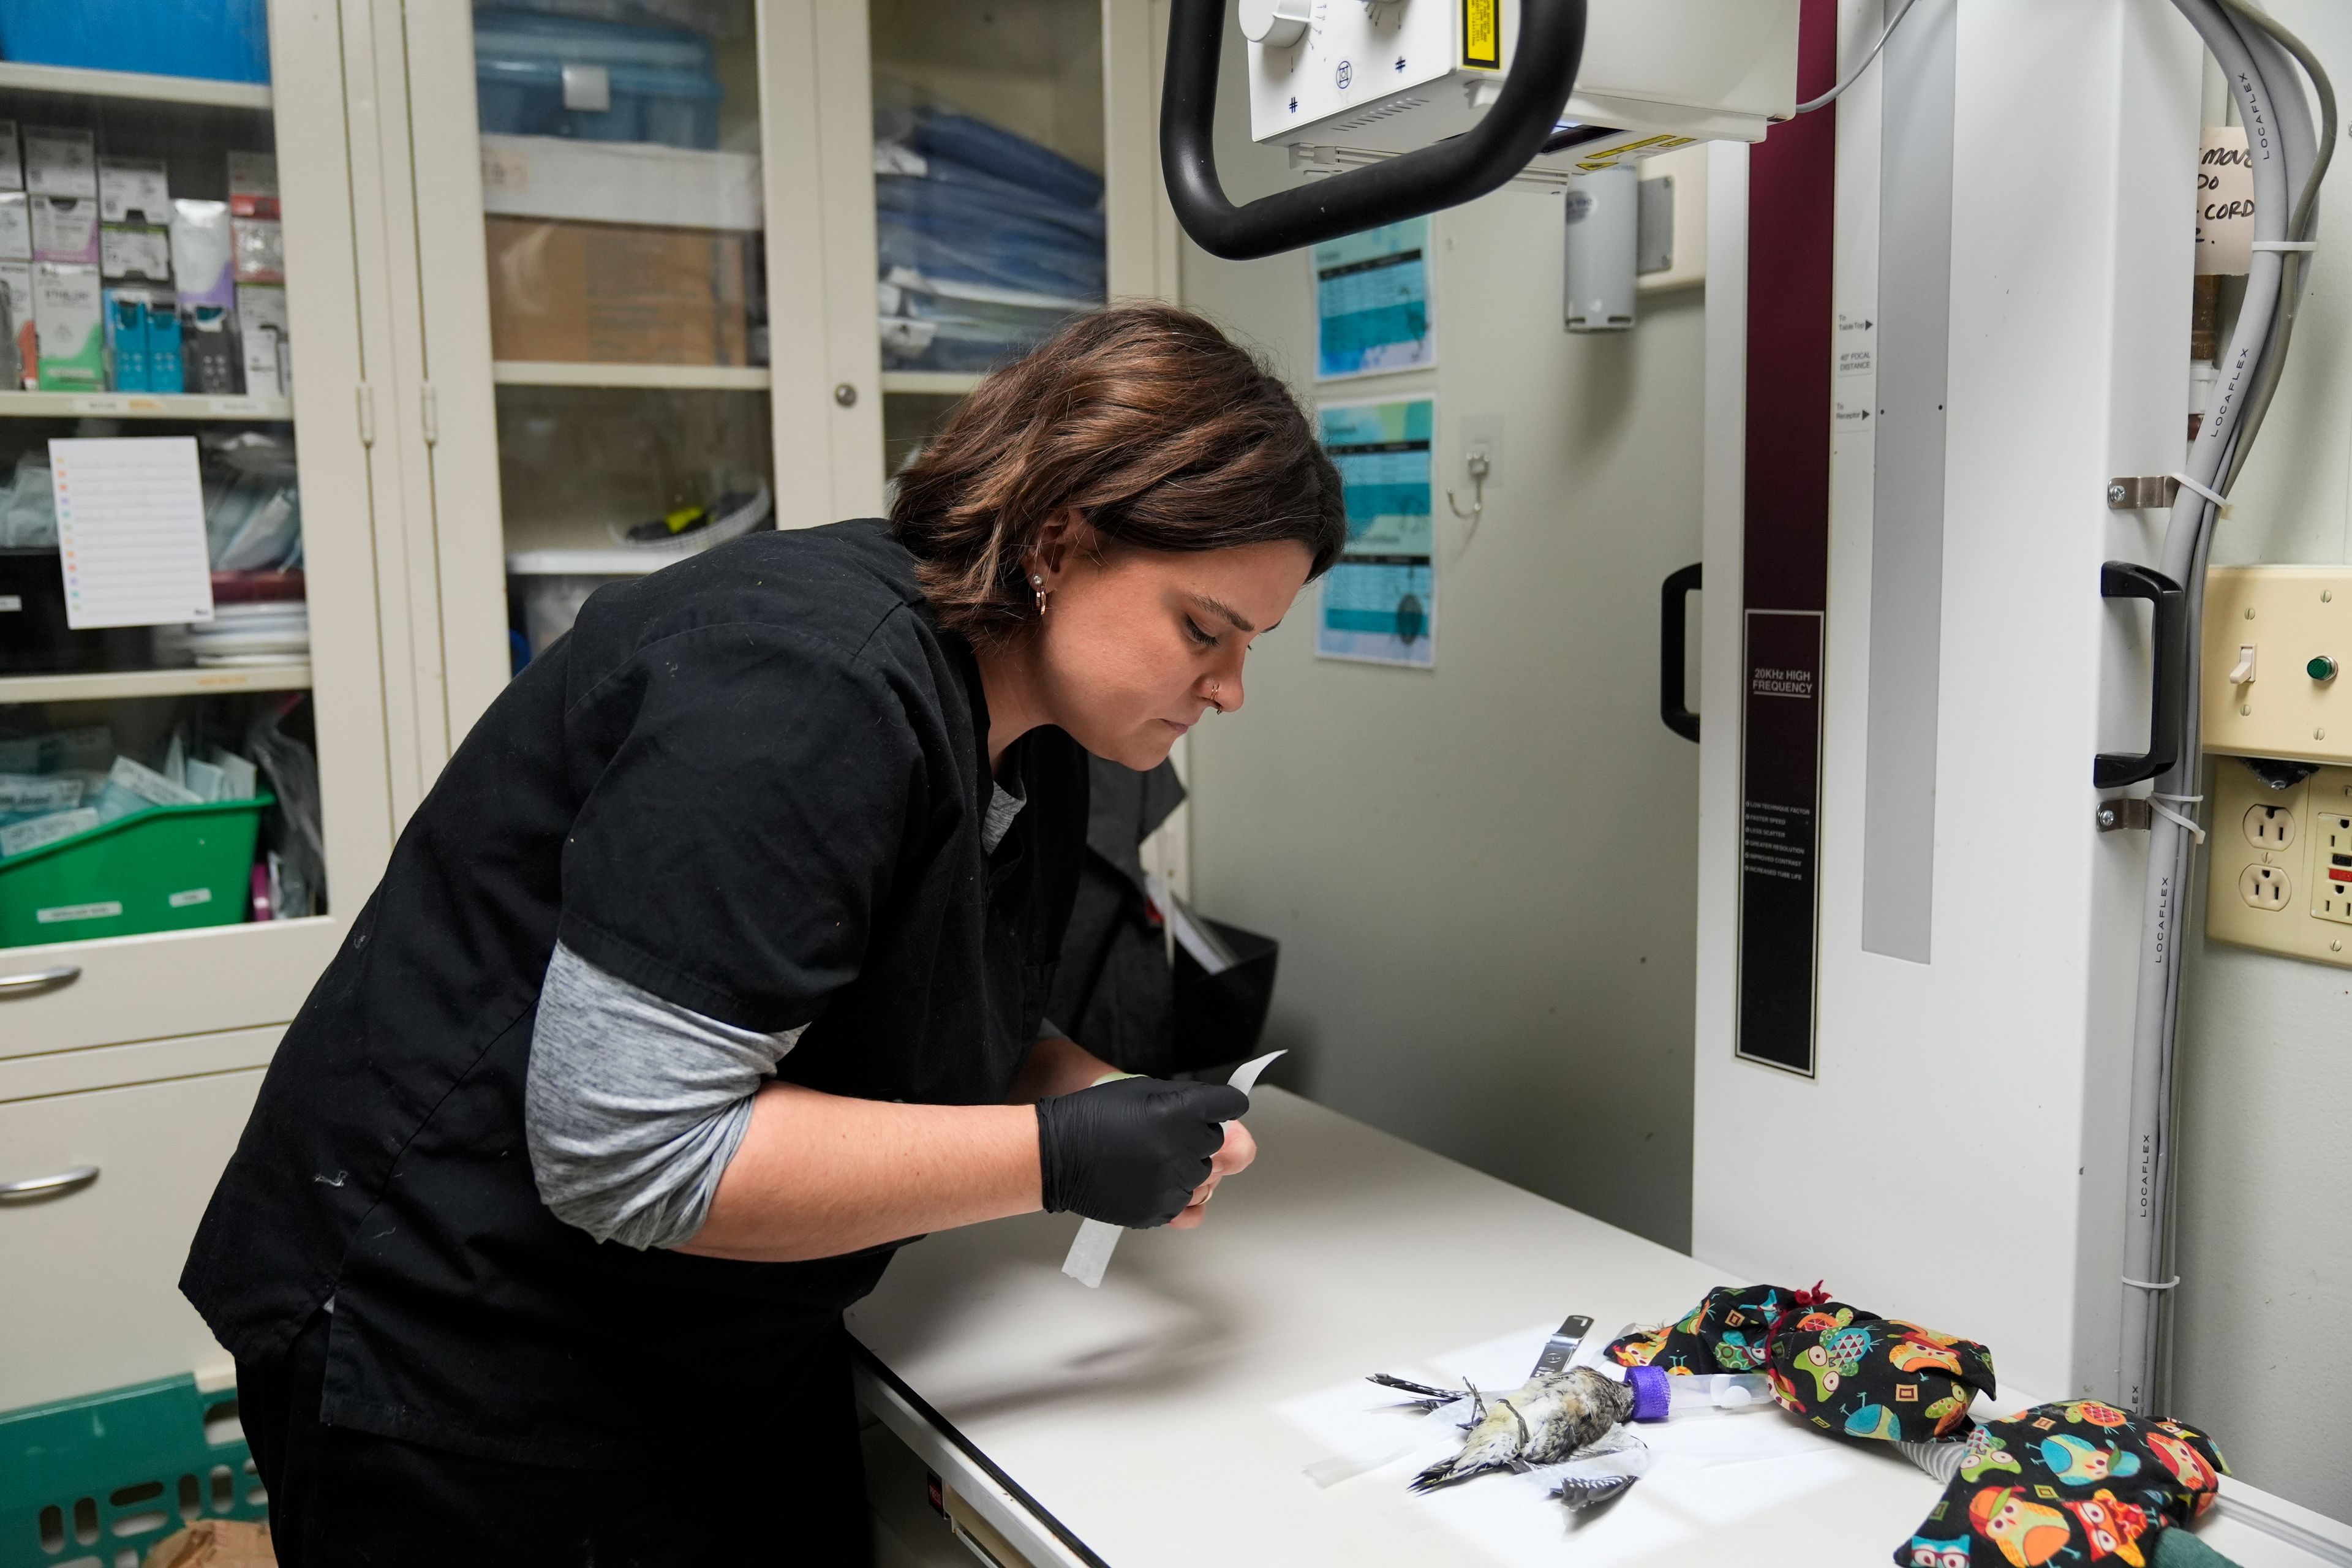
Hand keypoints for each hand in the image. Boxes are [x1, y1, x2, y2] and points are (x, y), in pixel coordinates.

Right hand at [1035, 1077, 1247, 1227]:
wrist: (1058, 1154)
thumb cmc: (1095, 1117)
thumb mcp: (1144, 1090)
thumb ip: (1189, 1100)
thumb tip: (1222, 1112)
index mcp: (1181, 1112)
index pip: (1230, 1105)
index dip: (1224, 1104)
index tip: (1221, 1107)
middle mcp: (1182, 1150)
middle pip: (1216, 1142)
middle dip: (1198, 1136)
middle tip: (1164, 1132)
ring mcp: (1173, 1185)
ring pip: (1204, 1176)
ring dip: (1186, 1166)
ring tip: (1151, 1157)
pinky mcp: (1161, 1211)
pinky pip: (1187, 1204)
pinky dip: (1173, 1192)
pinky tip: (1148, 1178)